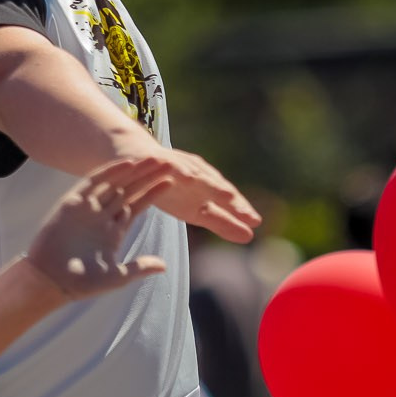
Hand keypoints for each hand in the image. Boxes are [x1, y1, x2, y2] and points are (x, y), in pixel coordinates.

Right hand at [27, 158, 175, 299]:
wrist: (51, 282)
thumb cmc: (82, 283)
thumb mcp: (116, 276)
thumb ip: (139, 267)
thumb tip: (164, 265)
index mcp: (113, 230)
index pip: (137, 205)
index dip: (154, 193)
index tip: (172, 181)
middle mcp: (101, 216)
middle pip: (129, 190)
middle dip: (148, 177)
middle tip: (168, 161)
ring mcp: (87, 208)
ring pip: (115, 183)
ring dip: (133, 171)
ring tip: (153, 158)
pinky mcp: (72, 203)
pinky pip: (93, 183)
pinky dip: (110, 172)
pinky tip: (127, 164)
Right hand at [139, 147, 260, 242]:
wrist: (139, 160)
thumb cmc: (173, 188)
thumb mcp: (197, 209)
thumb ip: (222, 222)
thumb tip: (251, 236)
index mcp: (209, 187)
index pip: (228, 199)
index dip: (241, 210)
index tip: (256, 223)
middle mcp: (198, 173)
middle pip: (217, 186)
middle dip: (233, 200)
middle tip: (248, 214)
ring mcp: (179, 164)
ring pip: (198, 174)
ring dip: (212, 183)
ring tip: (228, 195)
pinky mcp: (159, 160)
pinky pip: (170, 165)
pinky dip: (180, 170)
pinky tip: (188, 178)